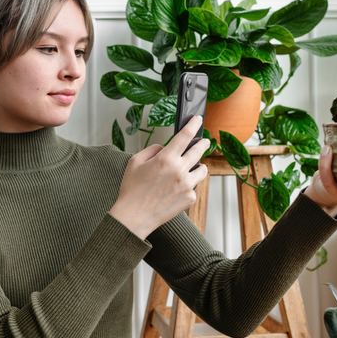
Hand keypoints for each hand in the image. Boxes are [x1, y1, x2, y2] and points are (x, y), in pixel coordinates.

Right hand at [109, 116, 208, 238]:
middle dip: (203, 143)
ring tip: (192, 167)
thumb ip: (152, 149)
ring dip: (198, 166)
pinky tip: (178, 188)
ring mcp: (187, 185)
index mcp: (166, 159)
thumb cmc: (132, 190)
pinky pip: (194, 187)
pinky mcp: (189, 198)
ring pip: (202, 170)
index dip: (193, 125)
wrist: (134, 216)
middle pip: (199, 151)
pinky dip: (189, 185)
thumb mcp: (135, 162)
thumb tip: (165, 148)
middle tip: (204, 141)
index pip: (185, 136)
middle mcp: (179, 170)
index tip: (197, 120)